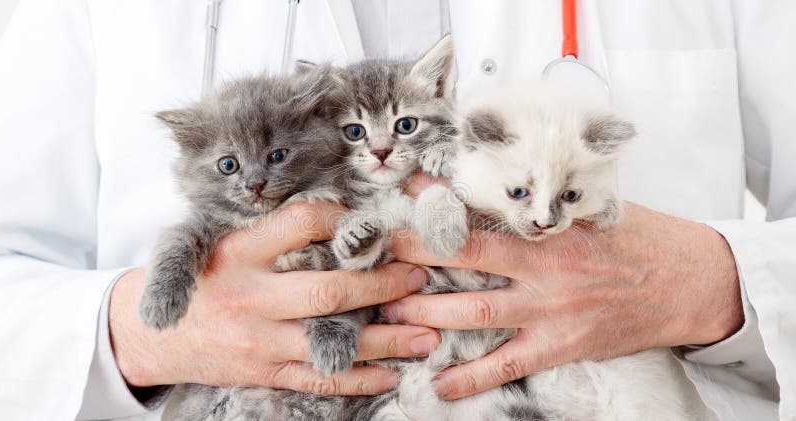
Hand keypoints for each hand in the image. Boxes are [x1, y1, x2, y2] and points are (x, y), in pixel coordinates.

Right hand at [109, 201, 439, 395]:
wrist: (147, 335)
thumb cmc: (196, 278)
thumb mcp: (218, 240)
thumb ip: (272, 230)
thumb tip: (340, 215)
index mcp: (240, 252)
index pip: (300, 223)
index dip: (343, 218)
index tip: (374, 221)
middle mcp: (251, 297)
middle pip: (328, 291)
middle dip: (381, 286)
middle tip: (418, 278)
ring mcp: (259, 342)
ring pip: (332, 343)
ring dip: (387, 340)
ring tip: (428, 335)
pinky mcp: (263, 373)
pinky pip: (317, 380)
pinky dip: (357, 379)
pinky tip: (391, 374)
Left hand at [386, 194, 742, 399]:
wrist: (688, 282)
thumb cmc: (637, 238)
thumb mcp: (590, 207)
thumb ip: (543, 205)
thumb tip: (497, 189)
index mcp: (549, 227)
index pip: (481, 210)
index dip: (438, 203)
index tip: (402, 194)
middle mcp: (543, 266)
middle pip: (465, 258)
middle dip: (416, 255)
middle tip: (375, 256)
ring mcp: (550, 309)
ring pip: (476, 311)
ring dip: (428, 312)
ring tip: (388, 312)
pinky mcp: (561, 345)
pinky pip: (508, 364)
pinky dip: (472, 377)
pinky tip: (439, 385)